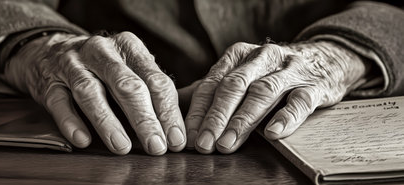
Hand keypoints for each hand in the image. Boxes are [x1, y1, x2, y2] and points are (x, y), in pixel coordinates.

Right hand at [4, 32, 185, 154]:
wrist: (50, 52)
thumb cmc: (102, 68)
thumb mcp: (129, 68)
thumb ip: (151, 91)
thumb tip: (176, 131)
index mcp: (129, 46)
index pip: (155, 80)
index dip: (168, 111)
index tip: (176, 140)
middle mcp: (101, 50)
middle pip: (127, 85)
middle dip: (144, 118)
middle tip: (156, 146)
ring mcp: (72, 64)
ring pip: (91, 92)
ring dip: (108, 122)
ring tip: (122, 146)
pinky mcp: (49, 81)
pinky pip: (59, 102)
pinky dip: (71, 121)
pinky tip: (83, 139)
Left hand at [185, 41, 368, 153]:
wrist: (324, 60)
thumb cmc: (271, 73)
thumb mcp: (241, 74)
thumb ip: (211, 89)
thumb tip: (176, 107)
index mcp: (239, 55)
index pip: (212, 83)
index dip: (198, 111)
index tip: (188, 136)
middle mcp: (262, 58)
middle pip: (234, 87)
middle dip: (216, 117)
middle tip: (204, 144)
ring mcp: (289, 70)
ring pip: (262, 93)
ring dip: (242, 120)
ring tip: (227, 144)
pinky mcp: (314, 86)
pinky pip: (299, 101)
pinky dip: (285, 117)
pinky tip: (272, 133)